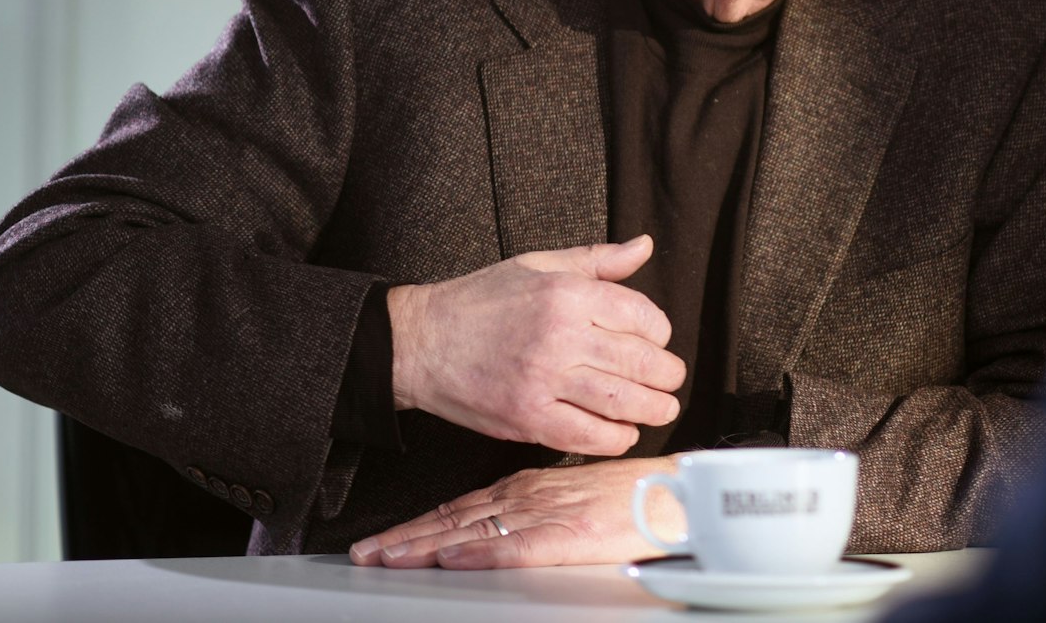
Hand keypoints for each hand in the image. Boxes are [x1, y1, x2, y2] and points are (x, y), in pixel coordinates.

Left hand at [349, 458, 683, 568]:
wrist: (680, 493)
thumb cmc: (634, 497)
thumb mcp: (571, 495)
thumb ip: (534, 508)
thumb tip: (495, 528)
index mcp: (529, 488)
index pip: (460, 508)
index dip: (417, 525)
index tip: (382, 541)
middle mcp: (530, 497)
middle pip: (455, 520)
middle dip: (406, 538)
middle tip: (365, 553)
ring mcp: (548, 516)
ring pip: (475, 532)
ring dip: (426, 546)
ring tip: (390, 558)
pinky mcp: (571, 537)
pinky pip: (518, 547)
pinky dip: (483, 552)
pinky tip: (456, 558)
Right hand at [387, 235, 685, 455]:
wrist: (421, 342)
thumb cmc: (482, 300)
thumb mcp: (540, 265)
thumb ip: (598, 260)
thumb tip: (644, 245)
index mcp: (567, 294)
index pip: (641, 316)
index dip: (660, 333)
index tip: (658, 342)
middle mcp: (560, 335)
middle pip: (639, 361)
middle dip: (667, 376)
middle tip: (672, 381)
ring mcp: (543, 379)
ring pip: (620, 401)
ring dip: (652, 409)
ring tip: (661, 409)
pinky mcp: (527, 417)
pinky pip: (586, 435)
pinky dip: (615, 438)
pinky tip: (623, 432)